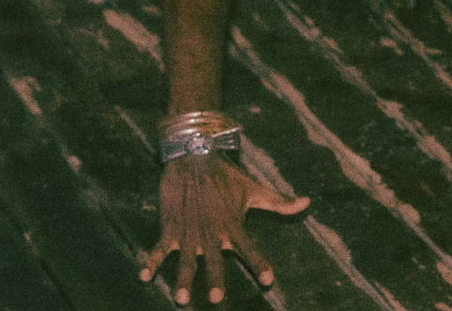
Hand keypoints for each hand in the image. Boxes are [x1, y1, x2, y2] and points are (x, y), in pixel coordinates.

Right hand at [141, 153, 308, 304]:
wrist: (194, 156)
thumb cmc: (226, 176)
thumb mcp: (253, 189)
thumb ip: (279, 202)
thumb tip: (306, 203)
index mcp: (232, 225)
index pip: (250, 248)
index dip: (259, 264)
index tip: (269, 281)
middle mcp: (211, 233)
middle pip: (215, 261)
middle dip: (215, 280)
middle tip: (216, 299)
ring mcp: (189, 232)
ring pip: (187, 261)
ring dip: (184, 279)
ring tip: (182, 299)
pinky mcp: (171, 227)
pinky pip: (159, 248)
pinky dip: (151, 262)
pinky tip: (144, 276)